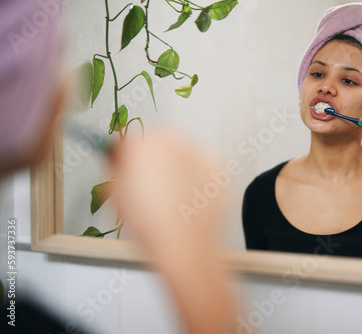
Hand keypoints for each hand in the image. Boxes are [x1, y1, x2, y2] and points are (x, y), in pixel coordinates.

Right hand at [109, 127, 226, 253]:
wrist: (186, 249)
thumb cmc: (153, 228)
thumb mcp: (116, 195)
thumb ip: (118, 170)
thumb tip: (121, 162)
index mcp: (144, 144)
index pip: (131, 139)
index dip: (127, 156)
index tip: (126, 166)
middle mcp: (174, 142)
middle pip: (158, 140)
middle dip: (153, 158)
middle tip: (149, 182)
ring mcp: (200, 153)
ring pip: (182, 152)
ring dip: (176, 165)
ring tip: (171, 195)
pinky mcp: (218, 167)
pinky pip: (202, 165)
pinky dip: (196, 175)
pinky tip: (188, 196)